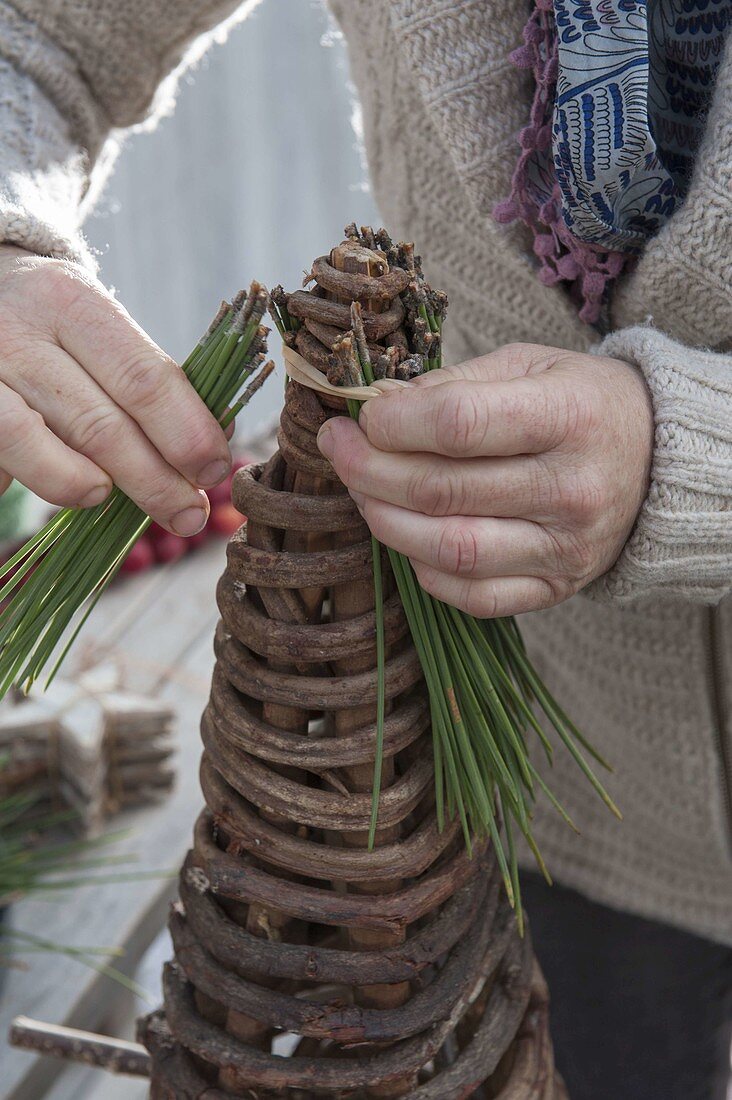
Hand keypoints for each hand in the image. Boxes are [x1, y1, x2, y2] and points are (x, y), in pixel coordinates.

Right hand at [0, 246, 232, 533]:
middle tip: (188, 515)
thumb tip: (215, 448)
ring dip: (81, 484)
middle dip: (153, 481)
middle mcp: (19, 332)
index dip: (186, 433)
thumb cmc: (54, 328)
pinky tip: (57, 486)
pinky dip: (32, 478)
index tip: (215, 470)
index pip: (143, 378)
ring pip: (30, 442)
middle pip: (99, 423)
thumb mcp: (100, 330)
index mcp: (72, 302)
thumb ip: (149, 382)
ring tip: (106, 498)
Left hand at [317, 342, 653, 616]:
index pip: (458, 424)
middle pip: (441, 491)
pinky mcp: (556, 589)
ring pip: (449, 550)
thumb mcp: (529, 365)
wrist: (657, 462)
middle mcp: (573, 488)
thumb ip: (453, 385)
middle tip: (340, 450)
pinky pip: (471, 595)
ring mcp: (566, 548)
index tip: (362, 417)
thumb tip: (375, 408)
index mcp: (569, 415)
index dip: (392, 423)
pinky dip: (422, 569)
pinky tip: (408, 535)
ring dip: (385, 522)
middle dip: (367, 470)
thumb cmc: (580, 402)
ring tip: (364, 492)